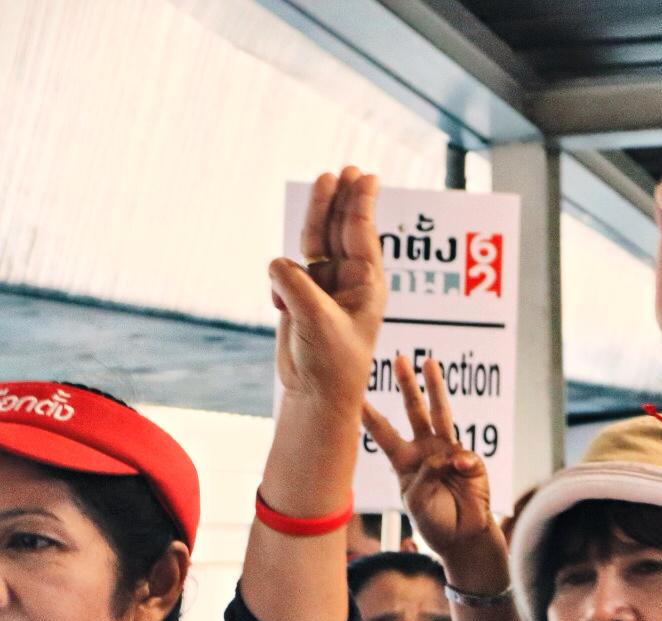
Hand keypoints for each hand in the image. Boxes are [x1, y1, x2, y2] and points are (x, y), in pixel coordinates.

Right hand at [269, 168, 385, 410]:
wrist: (314, 393)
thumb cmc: (331, 362)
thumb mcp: (316, 320)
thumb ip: (296, 285)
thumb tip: (278, 261)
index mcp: (367, 285)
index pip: (363, 235)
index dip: (361, 203)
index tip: (366, 175)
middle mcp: (348, 281)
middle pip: (342, 229)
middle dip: (342, 199)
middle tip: (346, 169)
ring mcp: (324, 286)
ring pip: (316, 241)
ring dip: (318, 214)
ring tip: (324, 179)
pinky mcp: (301, 296)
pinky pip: (286, 271)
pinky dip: (279, 280)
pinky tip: (280, 306)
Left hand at [362, 356, 501, 565]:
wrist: (463, 538)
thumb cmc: (435, 522)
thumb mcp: (416, 501)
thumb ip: (426, 474)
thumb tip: (448, 453)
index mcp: (404, 461)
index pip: (382, 432)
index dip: (368, 413)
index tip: (351, 393)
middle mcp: (426, 450)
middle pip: (413, 411)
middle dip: (407, 385)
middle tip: (400, 358)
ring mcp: (449, 452)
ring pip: (442, 413)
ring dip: (435, 388)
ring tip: (430, 363)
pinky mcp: (471, 462)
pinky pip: (463, 455)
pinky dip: (460, 463)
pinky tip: (460, 472)